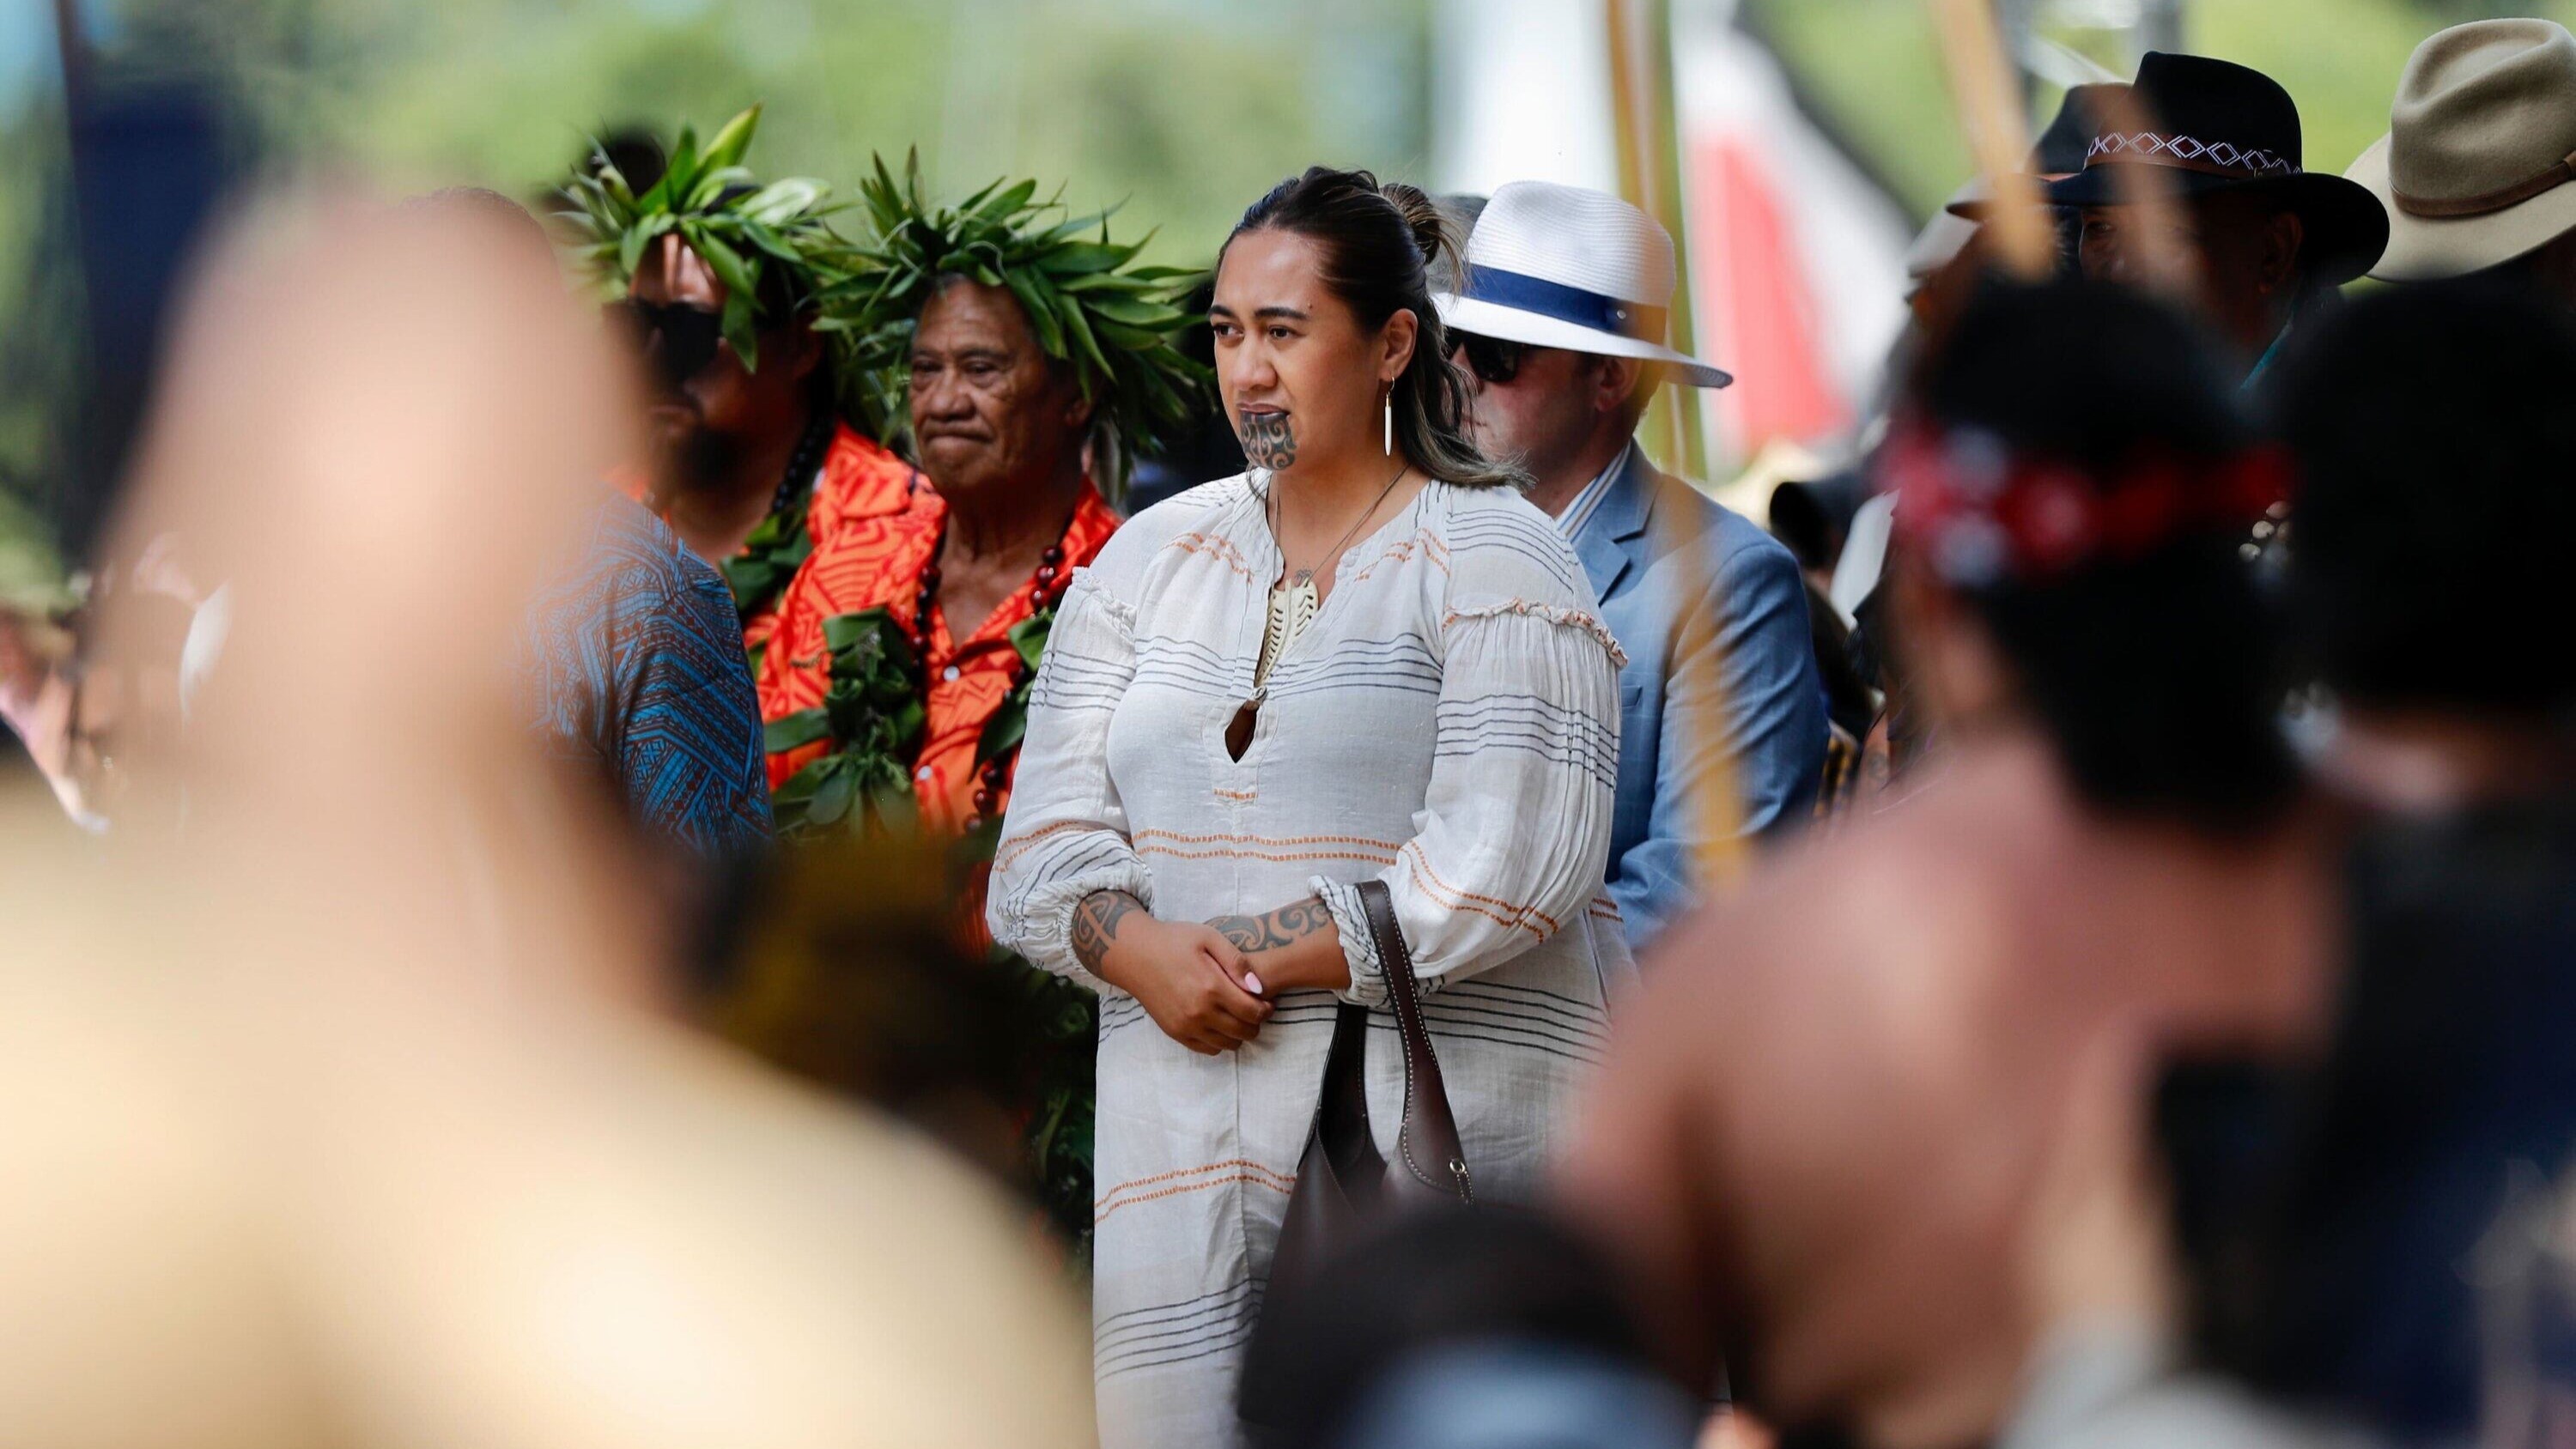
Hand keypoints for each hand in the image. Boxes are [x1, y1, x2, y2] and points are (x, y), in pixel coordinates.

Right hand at [1075, 892, 1272, 1053]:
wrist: (1135, 954)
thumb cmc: (1174, 941)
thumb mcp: (1209, 938)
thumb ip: (1236, 962)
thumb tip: (1259, 988)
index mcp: (1211, 987)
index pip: (1253, 1013)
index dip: (1266, 1010)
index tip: (1267, 1003)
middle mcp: (1199, 1012)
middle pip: (1244, 1032)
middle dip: (1256, 1023)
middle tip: (1254, 1009)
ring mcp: (1186, 1026)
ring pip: (1228, 1045)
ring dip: (1239, 1034)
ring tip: (1236, 1016)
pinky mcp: (1175, 1033)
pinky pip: (1208, 1049)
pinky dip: (1219, 1041)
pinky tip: (1218, 1024)